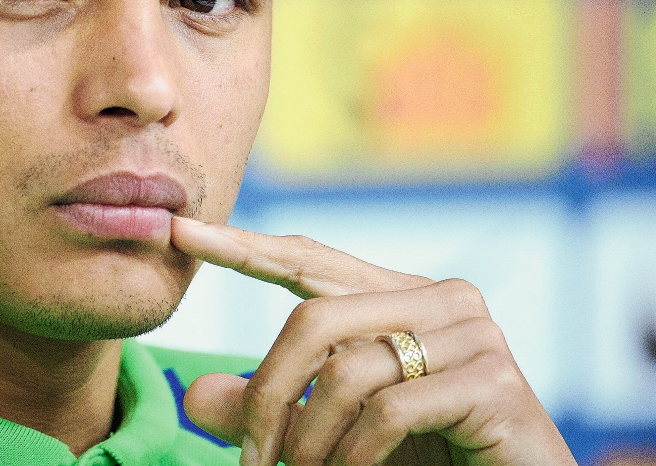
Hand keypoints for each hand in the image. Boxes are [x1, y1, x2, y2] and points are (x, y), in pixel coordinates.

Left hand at [169, 218, 575, 465]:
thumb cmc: (424, 461)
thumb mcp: (332, 432)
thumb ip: (268, 410)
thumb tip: (193, 396)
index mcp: (399, 295)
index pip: (308, 260)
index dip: (243, 247)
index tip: (179, 232)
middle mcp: (440, 298)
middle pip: (314, 317)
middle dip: (269, 393)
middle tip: (251, 460)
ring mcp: (474, 335)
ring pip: (346, 369)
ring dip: (310, 439)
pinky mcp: (496, 383)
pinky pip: (391, 410)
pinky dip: (355, 455)